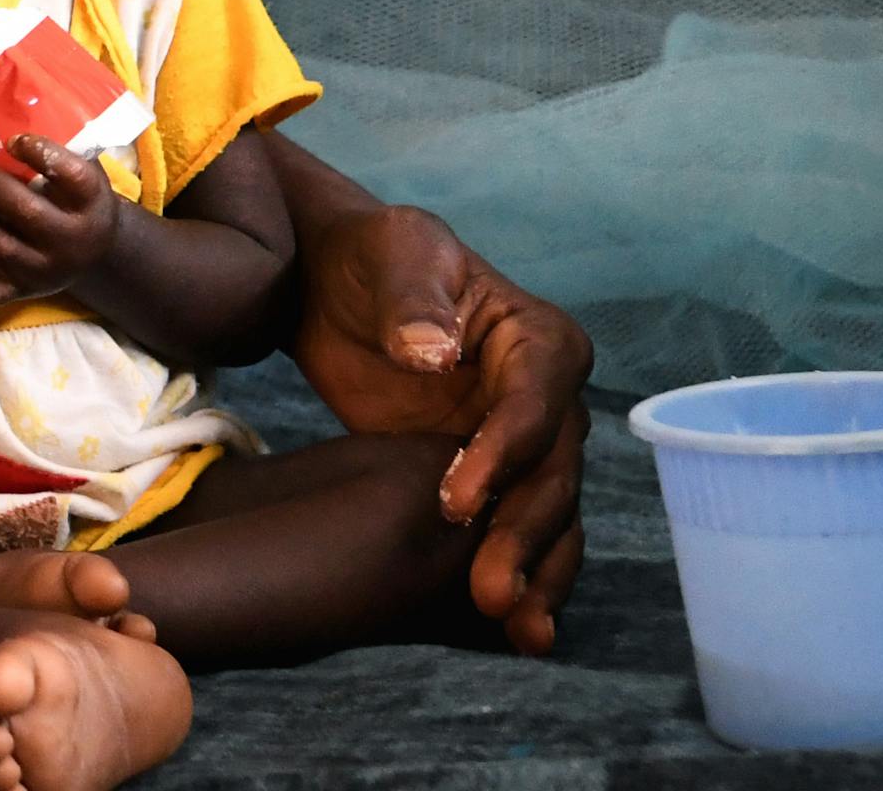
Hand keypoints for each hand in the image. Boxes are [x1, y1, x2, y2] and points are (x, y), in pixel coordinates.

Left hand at [0, 134, 123, 302]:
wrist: (94, 252)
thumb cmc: (77, 201)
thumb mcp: (82, 172)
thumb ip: (55, 154)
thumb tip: (4, 130)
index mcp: (92, 203)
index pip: (72, 174)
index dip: (39, 152)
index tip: (12, 141)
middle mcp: (72, 242)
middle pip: (27, 212)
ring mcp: (46, 273)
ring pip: (0, 248)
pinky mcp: (23, 293)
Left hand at [294, 199, 593, 652]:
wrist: (332, 281)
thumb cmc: (373, 254)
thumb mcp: (396, 251)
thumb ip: (415, 299)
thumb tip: (436, 354)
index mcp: (542, 341)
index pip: (534, 409)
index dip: (501, 457)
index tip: (455, 502)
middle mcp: (549, 399)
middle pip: (550, 475)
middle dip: (523, 534)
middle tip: (488, 593)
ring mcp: (522, 444)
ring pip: (546, 515)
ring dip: (535, 571)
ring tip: (516, 629)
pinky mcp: (488, 477)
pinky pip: (514, 529)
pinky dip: (518, 573)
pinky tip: (511, 631)